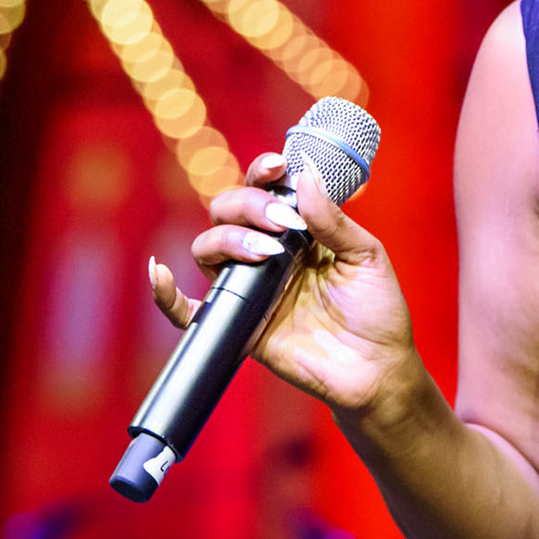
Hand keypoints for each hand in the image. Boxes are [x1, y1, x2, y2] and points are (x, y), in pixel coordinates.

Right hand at [154, 151, 417, 415]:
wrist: (376, 370)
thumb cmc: (376, 311)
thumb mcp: (365, 256)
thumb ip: (332, 220)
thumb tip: (305, 174)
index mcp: (298, 229)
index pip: (266, 189)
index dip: (262, 173)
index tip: (276, 168)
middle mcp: (268, 252)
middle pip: (228, 210)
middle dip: (248, 205)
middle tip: (283, 224)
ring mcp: (250, 286)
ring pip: (208, 247)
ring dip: (228, 239)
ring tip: (267, 254)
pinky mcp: (239, 324)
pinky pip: (188, 311)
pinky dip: (166, 295)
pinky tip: (161, 276)